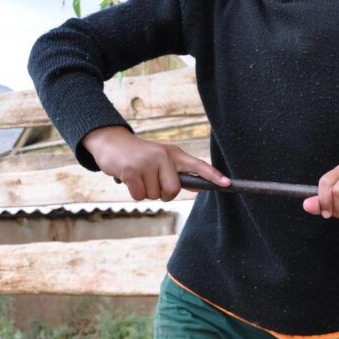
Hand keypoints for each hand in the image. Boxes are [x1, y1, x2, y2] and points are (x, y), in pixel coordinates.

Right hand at [83, 126, 229, 201]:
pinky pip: (140, 195)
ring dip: (145, 191)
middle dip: (163, 194)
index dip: (213, 176)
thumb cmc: (140, 156)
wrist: (111, 143)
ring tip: (138, 176)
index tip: (227, 184)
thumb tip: (201, 189)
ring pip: (155, 195)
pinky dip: (134, 193)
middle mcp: (164, 156)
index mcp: (175, 154)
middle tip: (152, 183)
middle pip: (174, 190)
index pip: (198, 165)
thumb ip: (178, 173)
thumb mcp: (161, 159)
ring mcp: (148, 162)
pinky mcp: (132, 170)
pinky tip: (128, 179)